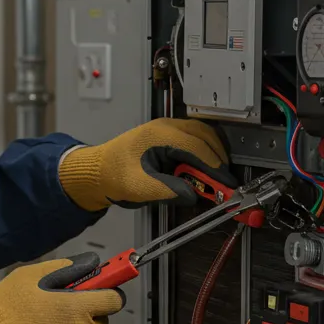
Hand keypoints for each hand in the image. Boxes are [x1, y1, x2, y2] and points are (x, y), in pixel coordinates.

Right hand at [0, 253, 124, 323]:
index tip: (98, 289)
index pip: (115, 299)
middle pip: (100, 321)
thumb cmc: (3, 311)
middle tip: (59, 308)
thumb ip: (64, 268)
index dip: (107, 292)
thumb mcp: (29, 276)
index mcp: (77, 308)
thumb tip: (89, 264)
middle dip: (86, 313)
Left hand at [58, 117, 236, 211]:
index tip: (226, 184)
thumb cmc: (113, 176)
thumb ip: (168, 190)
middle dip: (218, 160)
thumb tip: (194, 195)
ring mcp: (168, 130)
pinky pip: (194, 140)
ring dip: (213, 155)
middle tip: (225, 183)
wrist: (97, 171)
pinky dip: (205, 153)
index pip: (196, 147)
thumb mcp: (139, 188)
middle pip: (205, 137)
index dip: (214, 166)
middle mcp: (166, 127)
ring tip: (217, 178)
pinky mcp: (168, 137)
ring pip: (203, 136)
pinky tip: (204, 171)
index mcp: (159, 135)